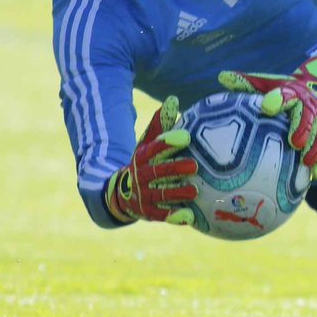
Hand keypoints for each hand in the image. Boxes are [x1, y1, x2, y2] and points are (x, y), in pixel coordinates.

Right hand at [104, 96, 198, 224]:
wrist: (121, 193)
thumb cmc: (144, 163)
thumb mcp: (147, 143)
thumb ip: (160, 125)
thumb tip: (173, 100)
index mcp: (142, 157)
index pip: (154, 149)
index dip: (169, 143)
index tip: (186, 137)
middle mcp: (141, 176)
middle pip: (158, 172)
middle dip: (175, 168)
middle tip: (194, 165)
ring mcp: (143, 196)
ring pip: (160, 195)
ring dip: (177, 194)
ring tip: (194, 191)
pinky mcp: (148, 213)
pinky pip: (161, 215)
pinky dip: (174, 216)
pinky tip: (189, 217)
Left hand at [218, 57, 316, 180]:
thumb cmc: (287, 89)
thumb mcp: (270, 82)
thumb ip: (248, 83)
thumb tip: (222, 77)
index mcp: (293, 92)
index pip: (286, 94)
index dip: (278, 99)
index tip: (268, 105)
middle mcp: (310, 105)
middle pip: (308, 117)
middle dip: (302, 129)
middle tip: (294, 142)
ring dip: (315, 148)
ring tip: (306, 162)